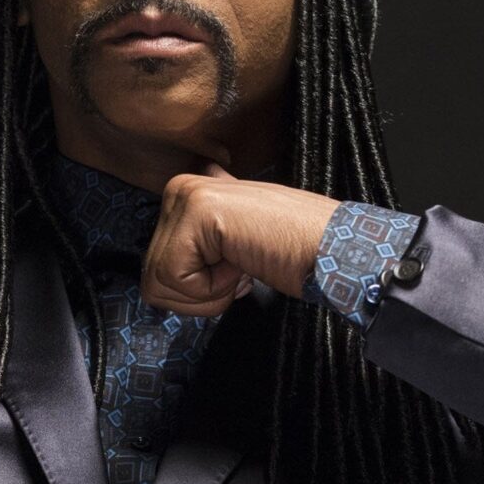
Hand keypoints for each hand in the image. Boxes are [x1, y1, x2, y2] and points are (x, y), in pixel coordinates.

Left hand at [140, 161, 341, 317]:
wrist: (331, 249)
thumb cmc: (294, 250)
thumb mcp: (236, 241)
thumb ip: (205, 240)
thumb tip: (173, 257)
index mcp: (189, 195)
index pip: (157, 268)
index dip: (198, 288)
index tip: (235, 269)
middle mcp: (182, 189)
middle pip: (152, 277)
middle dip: (199, 293)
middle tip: (240, 269)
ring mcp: (186, 196)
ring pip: (158, 281)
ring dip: (206, 292)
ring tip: (241, 264)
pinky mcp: (195, 211)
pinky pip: (174, 278)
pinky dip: (211, 288)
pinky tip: (241, 262)